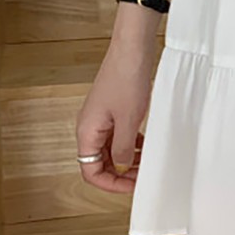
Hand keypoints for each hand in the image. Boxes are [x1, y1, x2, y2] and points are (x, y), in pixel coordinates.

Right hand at [75, 35, 155, 193]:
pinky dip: (130, 143)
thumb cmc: (127, 78)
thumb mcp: (129, 120)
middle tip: (143, 176)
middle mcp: (89, 126)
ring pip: (110, 149)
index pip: (90, 171)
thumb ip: (124, 148)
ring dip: (127, 159)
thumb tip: (122, 167)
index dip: (111, 183)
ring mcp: (101, 117)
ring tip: (147, 162)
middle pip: (99, 162)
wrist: (132, 48)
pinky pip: (117, 135)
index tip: (132, 186)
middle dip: (121, 173)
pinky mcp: (112, 108)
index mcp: (87, 131)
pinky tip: (145, 144)